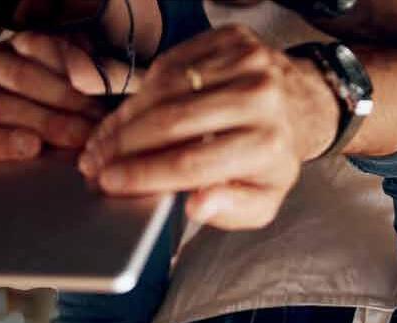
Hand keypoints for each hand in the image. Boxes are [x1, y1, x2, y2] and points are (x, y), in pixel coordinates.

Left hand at [0, 32, 108, 188]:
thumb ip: (11, 174)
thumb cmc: (49, 141)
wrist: (66, 95)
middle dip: (45, 124)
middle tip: (82, 136)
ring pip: (19, 78)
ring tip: (92, 115)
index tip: (34, 147)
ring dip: (60, 98)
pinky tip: (89, 86)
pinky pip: (39, 50)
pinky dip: (67, 70)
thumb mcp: (34, 163)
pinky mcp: (17, 40)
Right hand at [76, 25, 340, 229]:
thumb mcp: (262, 200)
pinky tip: (126, 114)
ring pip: (165, 89)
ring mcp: (247, 61)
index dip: (142, 174)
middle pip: (171, 122)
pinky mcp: (232, 39)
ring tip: (100, 142)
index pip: (191, 162)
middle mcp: (260, 97)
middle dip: (122, 147)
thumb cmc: (272, 159)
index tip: (108, 184)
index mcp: (268, 145)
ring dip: (124, 118)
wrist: (304, 104)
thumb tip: (198, 205)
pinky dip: (142, 90)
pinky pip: (171, 63)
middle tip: (92, 164)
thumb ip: (231, 210)